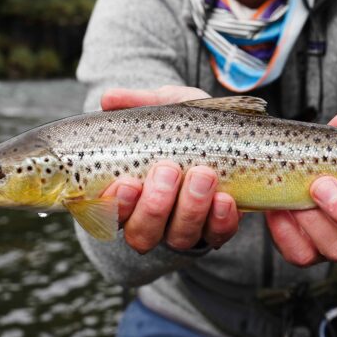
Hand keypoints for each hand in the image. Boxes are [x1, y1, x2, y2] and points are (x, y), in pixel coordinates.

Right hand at [97, 85, 240, 252]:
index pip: (110, 214)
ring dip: (190, 208)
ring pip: (179, 237)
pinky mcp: (218, 226)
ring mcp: (185, 226)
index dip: (116, 205)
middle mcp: (152, 218)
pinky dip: (220, 219)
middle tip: (168, 170)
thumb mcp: (164, 107)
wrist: (228, 130)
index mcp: (128, 193)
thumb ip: (136, 102)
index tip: (128, 181)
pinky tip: (224, 198)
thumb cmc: (184, 123)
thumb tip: (108, 99)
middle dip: (154, 206)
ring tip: (203, 174)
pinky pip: (217, 234)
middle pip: (142, 234)